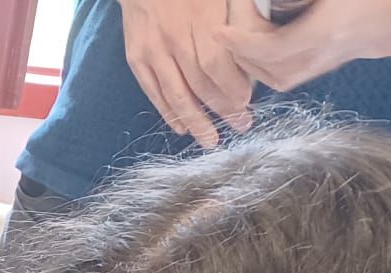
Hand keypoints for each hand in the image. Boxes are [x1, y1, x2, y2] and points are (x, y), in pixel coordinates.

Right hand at [118, 0, 253, 145]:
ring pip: (176, 94)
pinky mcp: (136, 58)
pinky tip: (183, 128)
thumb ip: (238, 15)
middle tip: (241, 125)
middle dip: (222, 109)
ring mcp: (152, 50)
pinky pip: (154, 92)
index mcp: (199, 16)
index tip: (247, 101)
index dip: (231, 86)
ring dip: (196, 121)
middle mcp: (173, 36)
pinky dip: (168, 113)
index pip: (216, 63)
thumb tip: (254, 50)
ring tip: (211, 140)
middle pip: (199, 83)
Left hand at [221, 0, 377, 91]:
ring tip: (234, 32)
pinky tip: (246, 45)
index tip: (218, 30)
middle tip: (225, 21)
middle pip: (260, 64)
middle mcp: (316, 57)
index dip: (240, 42)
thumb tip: (265, 1)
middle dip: (237, 45)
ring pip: (263, 75)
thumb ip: (292, 0)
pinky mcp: (308, 75)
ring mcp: (312, 70)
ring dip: (243, 55)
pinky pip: (271, 77)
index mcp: (322, 32)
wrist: (389, 19)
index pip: (269, 48)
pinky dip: (254, 63)